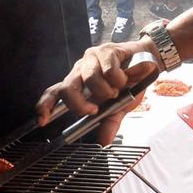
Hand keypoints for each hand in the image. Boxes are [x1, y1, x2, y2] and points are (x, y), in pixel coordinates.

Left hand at [36, 41, 159, 144]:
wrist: (149, 62)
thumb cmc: (130, 83)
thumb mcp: (120, 107)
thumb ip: (110, 122)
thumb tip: (104, 141)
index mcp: (78, 85)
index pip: (53, 93)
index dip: (44, 106)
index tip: (42, 121)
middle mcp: (79, 71)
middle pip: (66, 88)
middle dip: (79, 104)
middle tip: (95, 110)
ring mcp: (91, 59)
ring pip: (90, 79)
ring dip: (107, 90)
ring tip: (118, 89)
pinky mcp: (105, 50)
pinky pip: (108, 70)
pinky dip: (120, 79)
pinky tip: (125, 77)